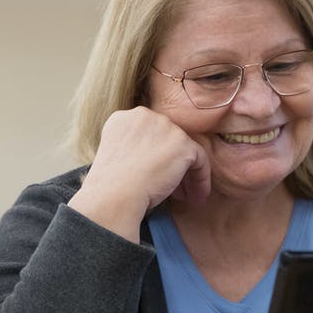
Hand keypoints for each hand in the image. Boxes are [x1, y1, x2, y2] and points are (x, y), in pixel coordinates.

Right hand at [68, 107, 209, 241]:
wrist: (114, 194)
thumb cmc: (111, 186)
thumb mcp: (118, 157)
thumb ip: (135, 148)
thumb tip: (154, 159)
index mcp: (124, 118)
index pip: (151, 135)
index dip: (156, 156)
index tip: (156, 176)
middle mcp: (146, 116)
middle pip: (169, 140)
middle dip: (173, 164)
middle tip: (175, 189)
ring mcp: (166, 127)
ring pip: (185, 151)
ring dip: (187, 175)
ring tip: (187, 196)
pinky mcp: (183, 143)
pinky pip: (200, 160)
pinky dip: (201, 178)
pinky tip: (197, 196)